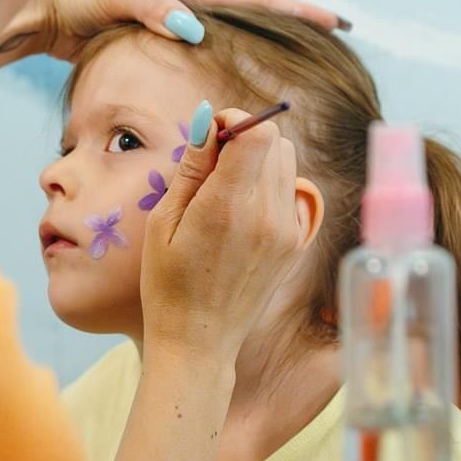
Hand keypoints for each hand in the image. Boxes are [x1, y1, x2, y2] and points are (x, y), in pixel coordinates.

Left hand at [14, 0, 346, 64]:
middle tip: (335, 42)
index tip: (336, 20)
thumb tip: (195, 27)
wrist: (37, 6)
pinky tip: (236, 88)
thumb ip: (150, 7)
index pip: (256, 0)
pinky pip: (209, 55)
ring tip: (300, 68)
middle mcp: (188, 8)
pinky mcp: (158, 46)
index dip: (297, 10)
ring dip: (268, 48)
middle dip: (295, 26)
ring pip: (235, 38)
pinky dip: (232, 66)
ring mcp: (175, 27)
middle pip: (256, 17)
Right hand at [137, 106, 304, 357]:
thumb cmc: (168, 283)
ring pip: (286, 163)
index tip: (212, 132)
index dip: (236, 121)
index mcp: (229, 207)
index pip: (257, 133)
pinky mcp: (296, 243)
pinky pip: (291, 192)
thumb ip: (192, 167)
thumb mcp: (164, 222)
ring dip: (259, 160)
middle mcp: (267, 215)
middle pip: (275, 142)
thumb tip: (209, 120)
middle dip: (244, 138)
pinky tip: (242, 211)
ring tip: (226, 188)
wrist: (199, 341)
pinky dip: (270, 187)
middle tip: (213, 161)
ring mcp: (288, 230)